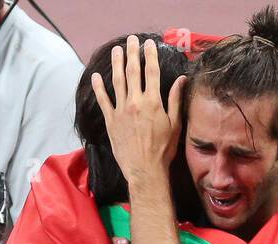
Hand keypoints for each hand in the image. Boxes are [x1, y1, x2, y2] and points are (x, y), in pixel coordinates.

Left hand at [89, 36, 185, 192]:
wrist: (145, 170)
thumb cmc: (163, 150)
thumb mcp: (175, 125)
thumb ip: (175, 100)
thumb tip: (181, 80)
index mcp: (153, 102)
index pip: (152, 72)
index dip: (150, 55)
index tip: (149, 44)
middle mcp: (136, 102)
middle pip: (133, 71)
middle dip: (132, 53)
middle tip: (131, 40)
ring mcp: (121, 110)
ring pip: (118, 81)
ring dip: (116, 63)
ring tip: (116, 50)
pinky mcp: (111, 120)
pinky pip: (103, 100)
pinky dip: (99, 87)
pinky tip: (96, 76)